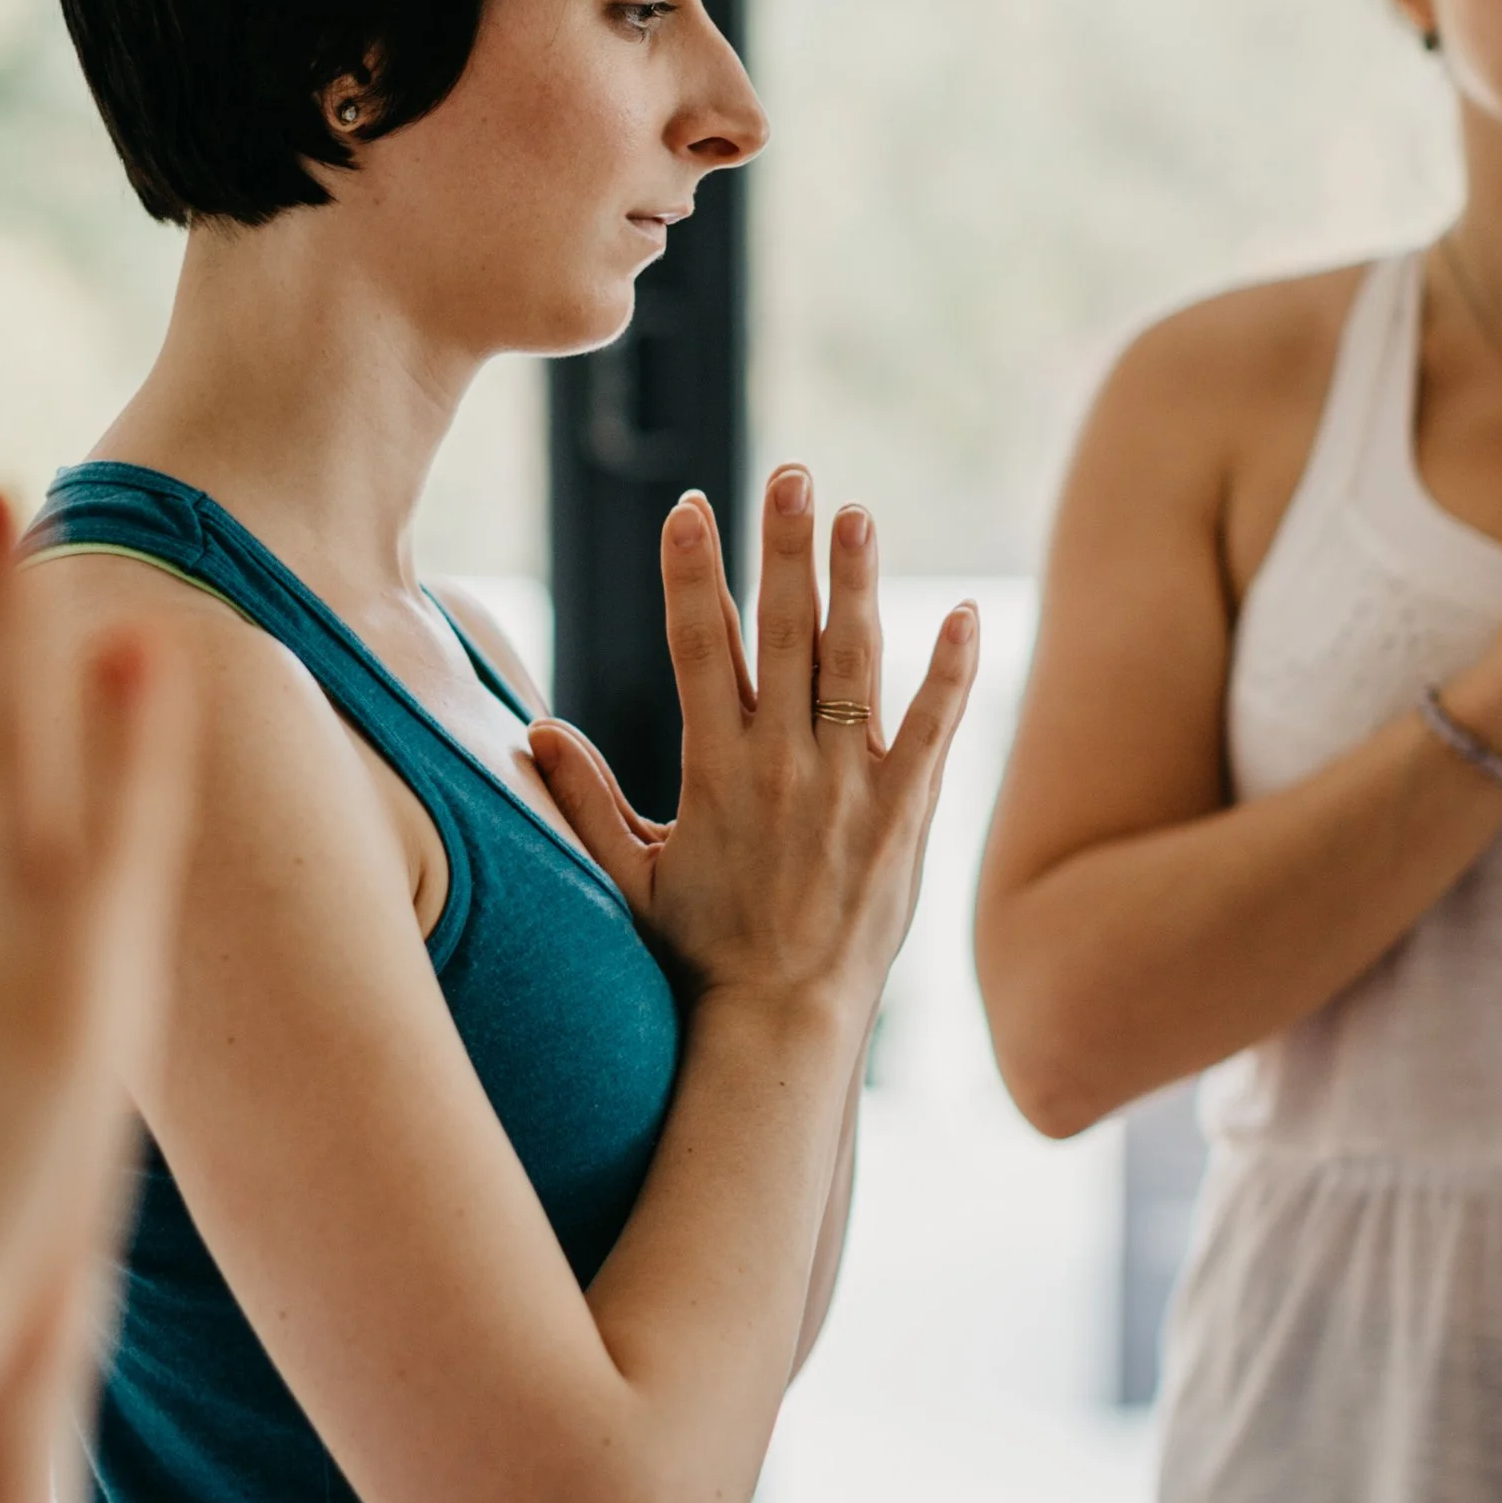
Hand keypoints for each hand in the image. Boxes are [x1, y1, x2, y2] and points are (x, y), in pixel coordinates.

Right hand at [527, 467, 975, 1028]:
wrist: (781, 1027)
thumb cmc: (699, 957)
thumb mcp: (627, 876)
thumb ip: (584, 800)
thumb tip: (535, 732)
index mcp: (713, 771)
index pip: (699, 647)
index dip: (693, 572)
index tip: (690, 507)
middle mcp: (780, 766)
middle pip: (781, 634)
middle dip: (782, 548)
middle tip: (788, 475)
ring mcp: (847, 787)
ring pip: (854, 663)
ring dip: (856, 583)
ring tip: (858, 512)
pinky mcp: (903, 815)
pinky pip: (935, 729)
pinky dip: (951, 671)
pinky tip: (966, 613)